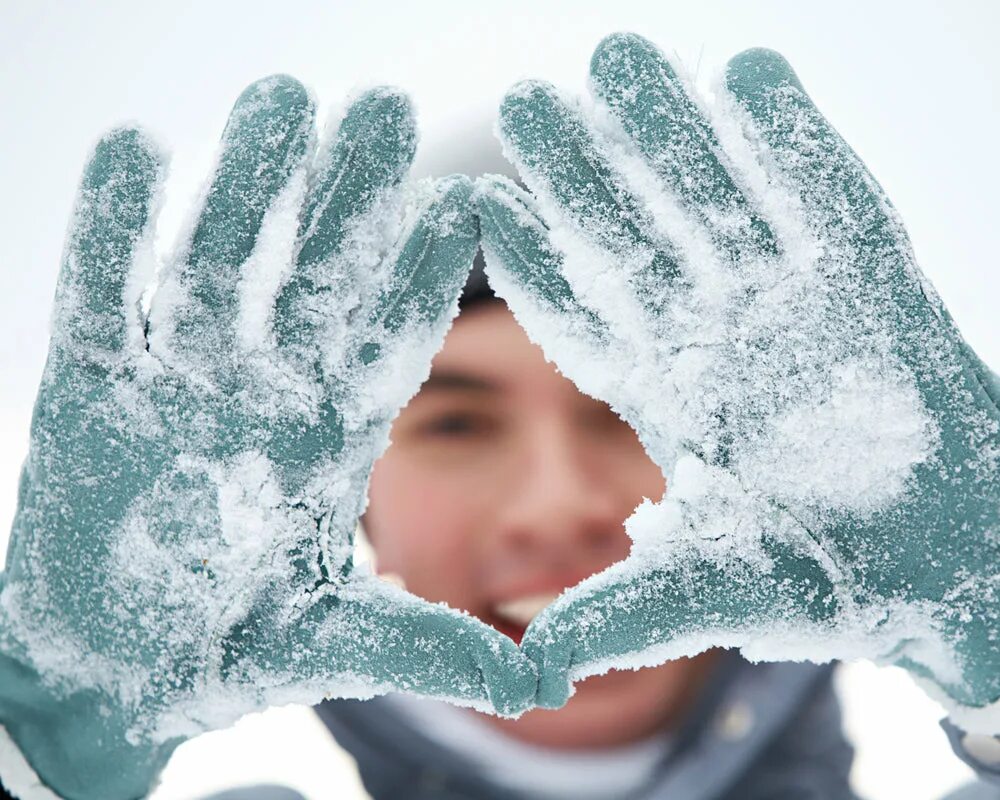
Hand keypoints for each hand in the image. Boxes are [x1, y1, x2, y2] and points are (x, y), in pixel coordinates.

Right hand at [0, 77, 534, 798]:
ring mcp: (179, 378)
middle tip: (387, 112)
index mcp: (329, 436)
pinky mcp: (91, 386)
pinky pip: (104, 293)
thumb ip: (427, 649)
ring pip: (219, 261)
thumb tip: (540, 686)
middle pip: (312, 275)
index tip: (469, 204)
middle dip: (347, 197)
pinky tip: (139, 152)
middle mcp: (263, 391)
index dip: (424, 276)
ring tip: (284, 102)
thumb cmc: (226, 649)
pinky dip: (116, 228)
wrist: (113, 668)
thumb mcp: (332, 644)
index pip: (386, 339)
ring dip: (247, 184)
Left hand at [476, 34, 999, 730]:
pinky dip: (792, 138)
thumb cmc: (835, 584)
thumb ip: (620, 613)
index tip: (475, 205)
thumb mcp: (714, 593)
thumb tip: (521, 666)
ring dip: (676, 130)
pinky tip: (749, 71)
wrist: (953, 570)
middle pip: (642, 237)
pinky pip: (829, 198)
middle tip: (526, 101)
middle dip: (585, 172)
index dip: (534, 263)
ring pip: (725, 197)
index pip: (588, 315)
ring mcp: (797, 303)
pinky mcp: (875, 285)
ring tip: (620, 58)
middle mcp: (723, 338)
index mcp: (672, 398)